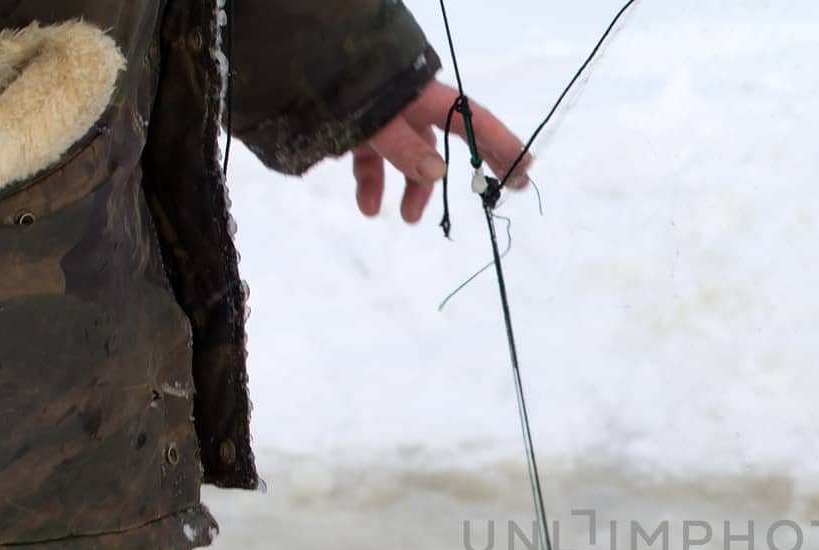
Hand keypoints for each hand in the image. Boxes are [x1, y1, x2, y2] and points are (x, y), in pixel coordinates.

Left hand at [351, 79, 531, 223]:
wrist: (292, 62)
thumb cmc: (339, 85)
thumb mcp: (375, 119)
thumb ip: (404, 147)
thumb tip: (438, 174)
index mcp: (423, 97)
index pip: (474, 121)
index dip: (502, 145)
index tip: (526, 170)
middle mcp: (409, 107)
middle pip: (449, 141)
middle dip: (469, 169)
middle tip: (495, 193)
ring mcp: (384, 118)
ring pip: (407, 158)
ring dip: (409, 190)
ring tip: (404, 218)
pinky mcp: (357, 127)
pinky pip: (372, 160)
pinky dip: (371, 183)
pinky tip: (367, 205)